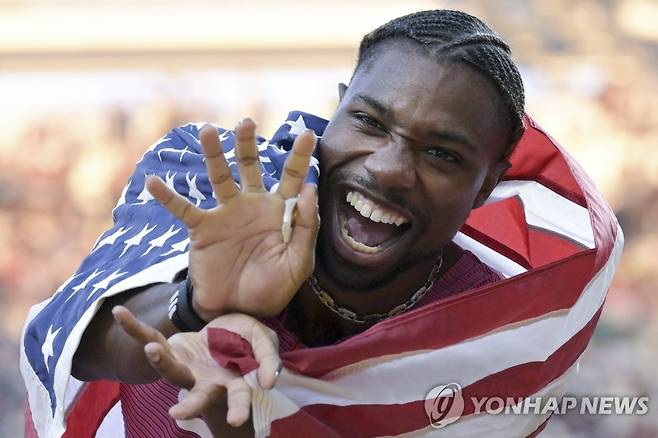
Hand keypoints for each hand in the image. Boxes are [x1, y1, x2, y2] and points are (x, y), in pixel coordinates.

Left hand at [112, 305, 280, 432]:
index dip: (238, 409)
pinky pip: (149, 336)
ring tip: (152, 348)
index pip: (237, 399)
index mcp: (230, 384)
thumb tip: (269, 382)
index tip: (237, 421)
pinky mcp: (170, 348)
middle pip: (197, 399)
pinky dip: (133, 326)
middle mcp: (204, 382)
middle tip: (177, 414)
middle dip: (189, 407)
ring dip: (160, 360)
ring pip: (170, 368)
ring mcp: (184, 367)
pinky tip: (119, 312)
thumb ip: (269, 360)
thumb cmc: (247, 342)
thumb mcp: (265, 344)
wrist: (226, 328)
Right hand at [147, 119, 318, 318]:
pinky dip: (168, 197)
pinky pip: (184, 209)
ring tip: (208, 131)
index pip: (292, 177)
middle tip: (247, 122)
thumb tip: (310, 188)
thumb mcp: (299, 262)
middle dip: (248, 144)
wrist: (239, 311)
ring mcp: (225, 215)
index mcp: (279, 212)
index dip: (300, 156)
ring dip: (213, 155)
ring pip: (219, 177)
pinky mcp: (202, 229)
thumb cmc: (272, 287)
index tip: (309, 134)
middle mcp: (251, 205)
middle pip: (250, 166)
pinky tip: (153, 182)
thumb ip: (307, 227)